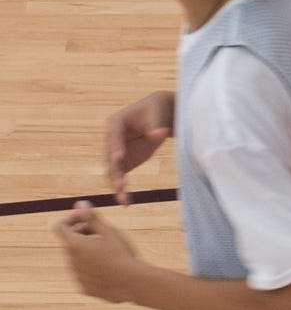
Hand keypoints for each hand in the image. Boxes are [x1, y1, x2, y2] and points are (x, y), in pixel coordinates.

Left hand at [54, 202, 142, 302]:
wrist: (129, 282)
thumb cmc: (119, 252)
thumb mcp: (108, 231)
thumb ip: (91, 218)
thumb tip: (79, 204)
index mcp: (74, 245)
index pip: (59, 227)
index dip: (71, 219)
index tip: (86, 218)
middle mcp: (70, 260)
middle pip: (70, 242)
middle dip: (84, 234)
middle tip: (104, 232)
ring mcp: (75, 275)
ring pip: (77, 257)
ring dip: (88, 250)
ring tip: (110, 250)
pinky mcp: (83, 287)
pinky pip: (84, 272)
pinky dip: (92, 266)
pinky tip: (110, 267)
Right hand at [103, 91, 171, 205]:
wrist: (163, 114)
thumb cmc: (158, 108)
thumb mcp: (158, 111)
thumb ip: (156, 124)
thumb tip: (158, 134)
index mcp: (115, 123)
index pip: (114, 136)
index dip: (115, 147)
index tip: (118, 158)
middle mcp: (111, 141)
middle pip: (110, 158)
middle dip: (115, 173)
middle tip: (121, 186)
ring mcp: (116, 153)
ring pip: (112, 172)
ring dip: (116, 186)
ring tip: (123, 200)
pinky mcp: (124, 163)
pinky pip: (120, 178)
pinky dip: (122, 189)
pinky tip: (126, 201)